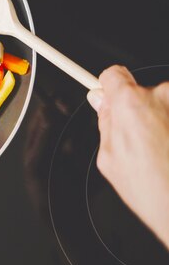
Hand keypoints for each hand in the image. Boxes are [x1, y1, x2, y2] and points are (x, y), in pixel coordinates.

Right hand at [87, 65, 168, 247]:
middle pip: (142, 92)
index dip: (109, 88)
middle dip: (139, 111)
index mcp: (130, 103)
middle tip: (140, 142)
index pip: (114, 75)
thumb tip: (100, 103)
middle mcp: (161, 95)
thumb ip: (105, 123)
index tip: (109, 97)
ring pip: (164, 105)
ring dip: (162, 121)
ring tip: (161, 152)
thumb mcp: (108, 158)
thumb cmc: (151, 189)